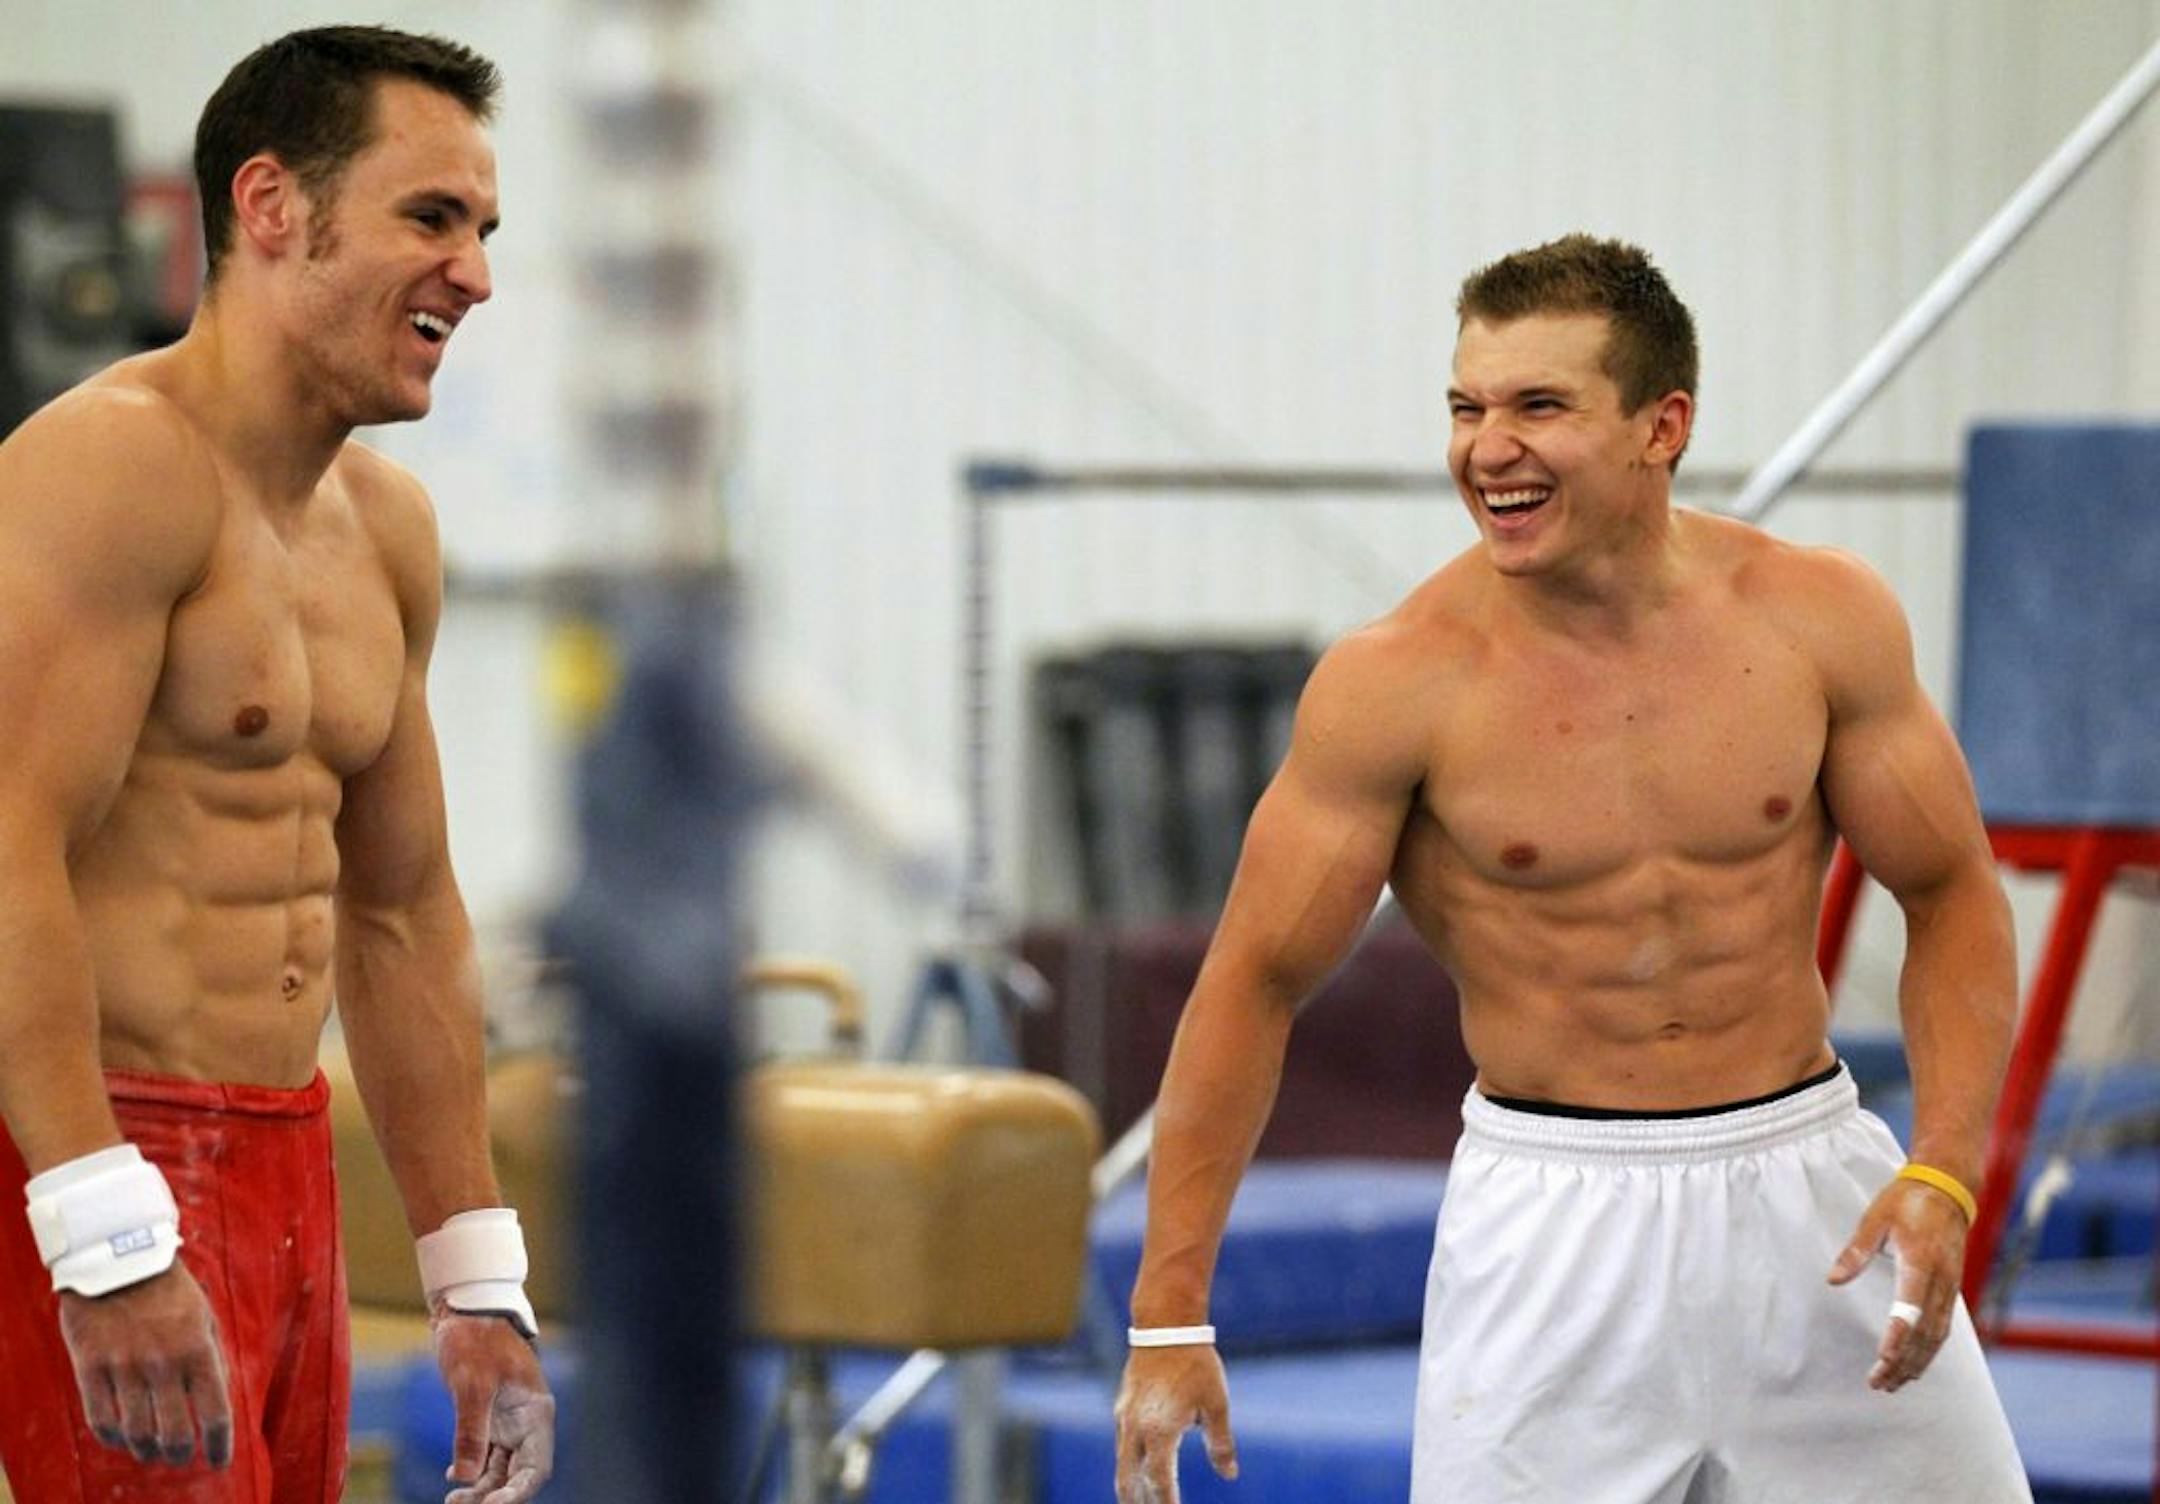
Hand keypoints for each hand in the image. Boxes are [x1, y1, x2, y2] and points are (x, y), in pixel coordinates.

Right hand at [56, 1263, 232, 1468]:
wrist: (118, 1258)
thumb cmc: (169, 1290)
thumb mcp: (204, 1317)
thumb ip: (211, 1358)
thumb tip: (217, 1402)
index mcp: (198, 1349)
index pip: (215, 1414)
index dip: (218, 1446)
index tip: (218, 1462)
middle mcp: (163, 1362)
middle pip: (173, 1434)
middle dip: (178, 1455)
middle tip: (179, 1458)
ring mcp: (124, 1366)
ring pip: (136, 1432)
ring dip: (146, 1451)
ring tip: (152, 1452)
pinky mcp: (91, 1365)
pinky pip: (100, 1418)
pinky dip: (113, 1437)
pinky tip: (121, 1437)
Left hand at [432, 1310, 555, 1501]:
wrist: (466, 1310)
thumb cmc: (476, 1340)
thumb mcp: (471, 1384)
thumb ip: (471, 1432)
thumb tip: (464, 1477)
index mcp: (534, 1412)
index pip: (535, 1467)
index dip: (518, 1493)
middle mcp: (527, 1422)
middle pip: (518, 1473)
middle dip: (494, 1495)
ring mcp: (510, 1421)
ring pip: (500, 1468)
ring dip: (480, 1486)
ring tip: (452, 1498)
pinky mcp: (492, 1417)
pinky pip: (487, 1454)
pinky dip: (472, 1469)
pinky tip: (454, 1477)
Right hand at [1114, 1345, 1236, 1503]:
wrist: (1165, 1326)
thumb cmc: (1196, 1364)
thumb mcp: (1216, 1404)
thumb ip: (1221, 1443)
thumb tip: (1229, 1474)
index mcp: (1160, 1431)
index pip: (1160, 1482)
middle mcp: (1135, 1429)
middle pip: (1128, 1481)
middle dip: (1138, 1503)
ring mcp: (1124, 1418)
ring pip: (1121, 1464)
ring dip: (1131, 1487)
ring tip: (1142, 1503)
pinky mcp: (1123, 1408)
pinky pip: (1122, 1446)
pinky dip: (1129, 1465)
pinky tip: (1139, 1470)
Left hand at [1826, 1174, 1969, 1391]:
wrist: (1947, 1190)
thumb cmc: (1905, 1202)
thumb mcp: (1875, 1219)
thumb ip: (1856, 1251)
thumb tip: (1833, 1280)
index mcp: (1920, 1262)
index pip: (1910, 1308)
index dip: (1898, 1335)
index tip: (1884, 1357)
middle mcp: (1940, 1280)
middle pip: (1925, 1332)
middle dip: (1903, 1361)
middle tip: (1880, 1383)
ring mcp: (1950, 1287)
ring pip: (1937, 1335)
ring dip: (1917, 1362)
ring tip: (1895, 1384)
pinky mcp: (1952, 1289)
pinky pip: (1944, 1327)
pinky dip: (1930, 1350)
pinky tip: (1916, 1365)